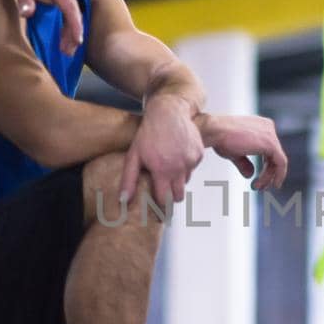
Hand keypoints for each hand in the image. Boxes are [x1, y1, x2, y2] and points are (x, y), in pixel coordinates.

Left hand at [0, 0, 81, 53]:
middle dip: (74, 33)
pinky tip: (63, 34)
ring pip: (72, 11)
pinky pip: (68, 8)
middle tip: (68, 53)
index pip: (70, 8)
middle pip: (75, 13)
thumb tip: (28, 14)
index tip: (77, 41)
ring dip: (71, 29)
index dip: (74, 26)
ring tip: (66, 49)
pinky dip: (67, 21)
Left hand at [121, 94, 203, 209]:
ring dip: (177, 178)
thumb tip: (123, 200)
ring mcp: (191, 161)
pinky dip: (185, 165)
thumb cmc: (148, 133)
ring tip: (167, 164)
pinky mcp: (199, 154)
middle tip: (162, 191)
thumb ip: (129, 180)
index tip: (159, 211)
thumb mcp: (134, 156)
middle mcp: (179, 167)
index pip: (164, 200)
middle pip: (178, 196)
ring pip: (185, 181)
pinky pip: (192, 168)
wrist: (168, 112)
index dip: (161, 207)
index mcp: (162, 170)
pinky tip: (176, 154)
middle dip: (170, 196)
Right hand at [199, 113, 289, 191]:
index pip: (270, 150)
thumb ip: (244, 163)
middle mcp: (268, 127)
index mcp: (261, 126)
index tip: (261, 179)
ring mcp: (271, 134)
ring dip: (269, 177)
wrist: (214, 131)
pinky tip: (271, 184)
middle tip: (261, 187)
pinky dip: (278, 175)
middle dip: (269, 173)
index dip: (267, 166)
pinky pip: (280, 162)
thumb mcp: (235, 152)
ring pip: (278, 161)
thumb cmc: (220, 138)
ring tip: (258, 187)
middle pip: (275, 155)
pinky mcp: (271, 143)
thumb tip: (250, 174)